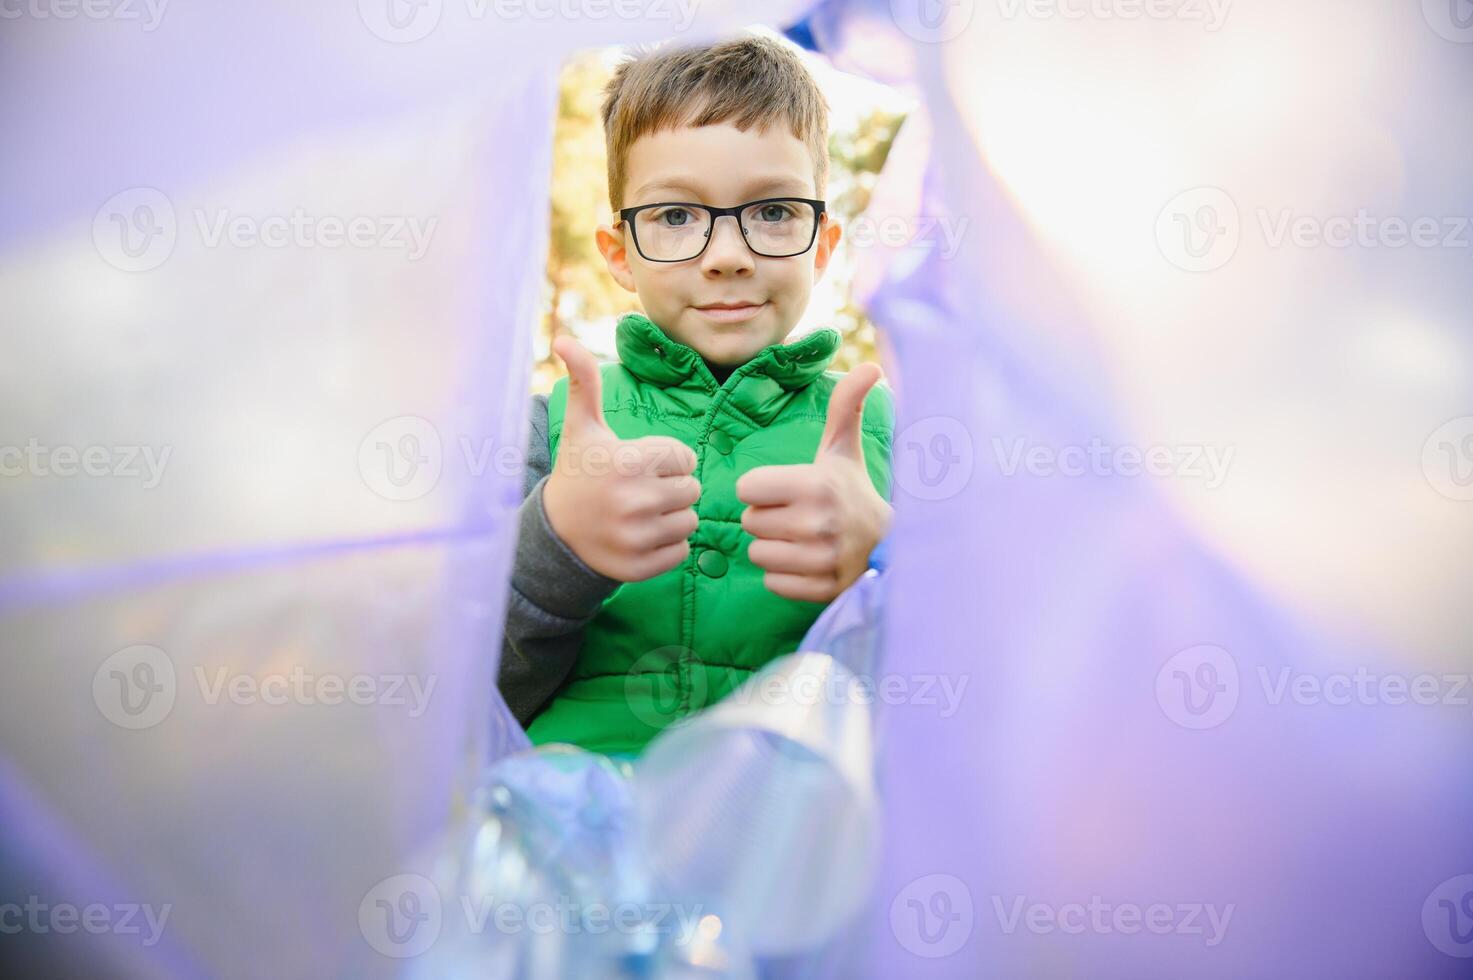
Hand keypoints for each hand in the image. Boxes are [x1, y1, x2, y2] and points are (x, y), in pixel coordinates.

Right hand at [542, 336, 701, 581]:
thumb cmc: (579, 472)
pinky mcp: (641, 567)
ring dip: (672, 516)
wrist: (556, 533)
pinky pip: (682, 551)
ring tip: (640, 513)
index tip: (639, 465)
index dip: (666, 460)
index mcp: (628, 462)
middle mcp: (634, 501)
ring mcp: (637, 537)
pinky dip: (667, 545)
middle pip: (692, 490)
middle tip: (640, 490)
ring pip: (690, 521)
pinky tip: (640, 536)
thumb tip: (564, 339)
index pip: (685, 458)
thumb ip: (584, 381)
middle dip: (671, 488)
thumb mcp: (582, 427)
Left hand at [736, 363, 892, 602]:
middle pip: (749, 522)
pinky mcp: (822, 590)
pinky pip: (773, 583)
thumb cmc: (853, 490)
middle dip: (768, 518)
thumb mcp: (844, 449)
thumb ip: (845, 406)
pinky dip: (785, 577)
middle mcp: (818, 523)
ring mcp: (822, 560)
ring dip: (774, 548)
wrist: (891, 545)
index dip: (762, 489)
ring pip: (758, 555)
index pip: (747, 489)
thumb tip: (872, 366)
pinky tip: (808, 562)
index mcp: (816, 484)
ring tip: (802, 540)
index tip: (787, 490)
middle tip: (798, 516)